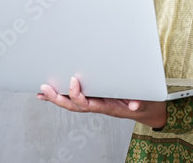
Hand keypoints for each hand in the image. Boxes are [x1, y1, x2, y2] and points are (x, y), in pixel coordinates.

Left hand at [37, 76, 166, 128]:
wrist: (149, 110)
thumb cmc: (146, 104)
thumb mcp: (145, 102)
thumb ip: (139, 103)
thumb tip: (134, 104)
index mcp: (108, 106)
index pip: (87, 103)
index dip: (78, 94)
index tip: (73, 81)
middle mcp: (99, 105)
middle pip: (74, 105)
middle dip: (58, 98)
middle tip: (45, 89)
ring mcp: (97, 102)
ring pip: (73, 103)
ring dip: (57, 98)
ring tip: (43, 91)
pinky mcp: (98, 97)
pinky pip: (78, 99)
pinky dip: (64, 96)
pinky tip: (54, 92)